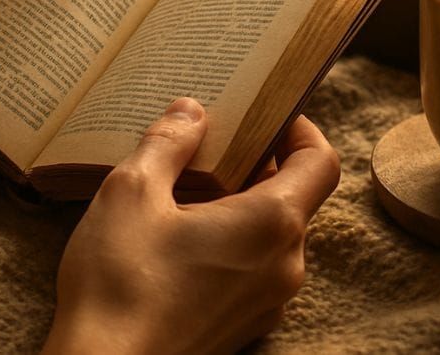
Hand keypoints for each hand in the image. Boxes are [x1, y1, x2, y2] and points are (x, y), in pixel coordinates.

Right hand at [44, 99, 340, 353]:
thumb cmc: (119, 283)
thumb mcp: (132, 191)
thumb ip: (168, 143)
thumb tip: (191, 111)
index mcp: (272, 224)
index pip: (319, 162)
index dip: (299, 128)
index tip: (265, 113)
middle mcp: (284, 266)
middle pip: (294, 197)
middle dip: (257, 164)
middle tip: (210, 142)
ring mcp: (266, 304)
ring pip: (271, 237)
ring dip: (240, 206)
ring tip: (185, 189)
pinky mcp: (242, 328)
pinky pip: (252, 271)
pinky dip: (230, 244)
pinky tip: (178, 239)